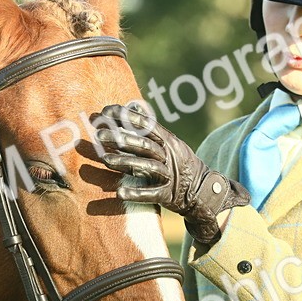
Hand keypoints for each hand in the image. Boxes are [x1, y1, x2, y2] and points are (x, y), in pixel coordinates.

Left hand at [96, 103, 249, 244]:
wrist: (202, 190)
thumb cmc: (179, 163)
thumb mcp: (169, 141)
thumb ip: (150, 127)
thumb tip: (133, 105)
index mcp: (167, 140)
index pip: (146, 125)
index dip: (126, 117)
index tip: (106, 112)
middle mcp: (168, 156)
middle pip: (144, 145)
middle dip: (121, 139)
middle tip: (99, 135)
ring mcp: (168, 175)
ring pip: (146, 167)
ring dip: (125, 162)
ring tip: (105, 159)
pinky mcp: (168, 195)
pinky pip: (152, 194)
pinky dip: (136, 193)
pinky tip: (120, 192)